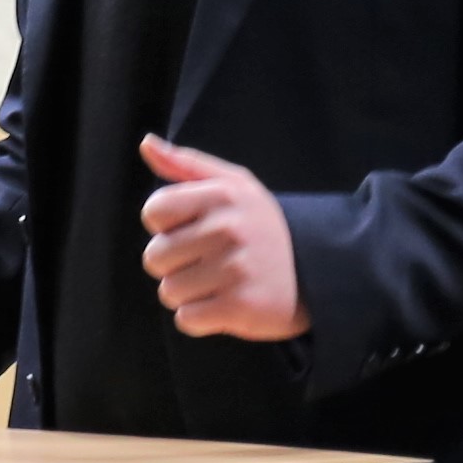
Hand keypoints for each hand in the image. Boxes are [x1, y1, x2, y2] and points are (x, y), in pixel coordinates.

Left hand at [134, 137, 306, 341]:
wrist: (315, 273)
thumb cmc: (259, 227)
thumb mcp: (232, 185)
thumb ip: (185, 164)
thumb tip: (147, 143)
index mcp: (222, 195)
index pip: (154, 211)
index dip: (166, 226)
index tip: (193, 229)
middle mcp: (229, 229)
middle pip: (155, 257)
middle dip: (175, 264)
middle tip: (208, 262)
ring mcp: (236, 269)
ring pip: (169, 291)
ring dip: (187, 293)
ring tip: (217, 283)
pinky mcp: (241, 306)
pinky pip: (186, 319)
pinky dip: (200, 318)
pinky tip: (223, 304)